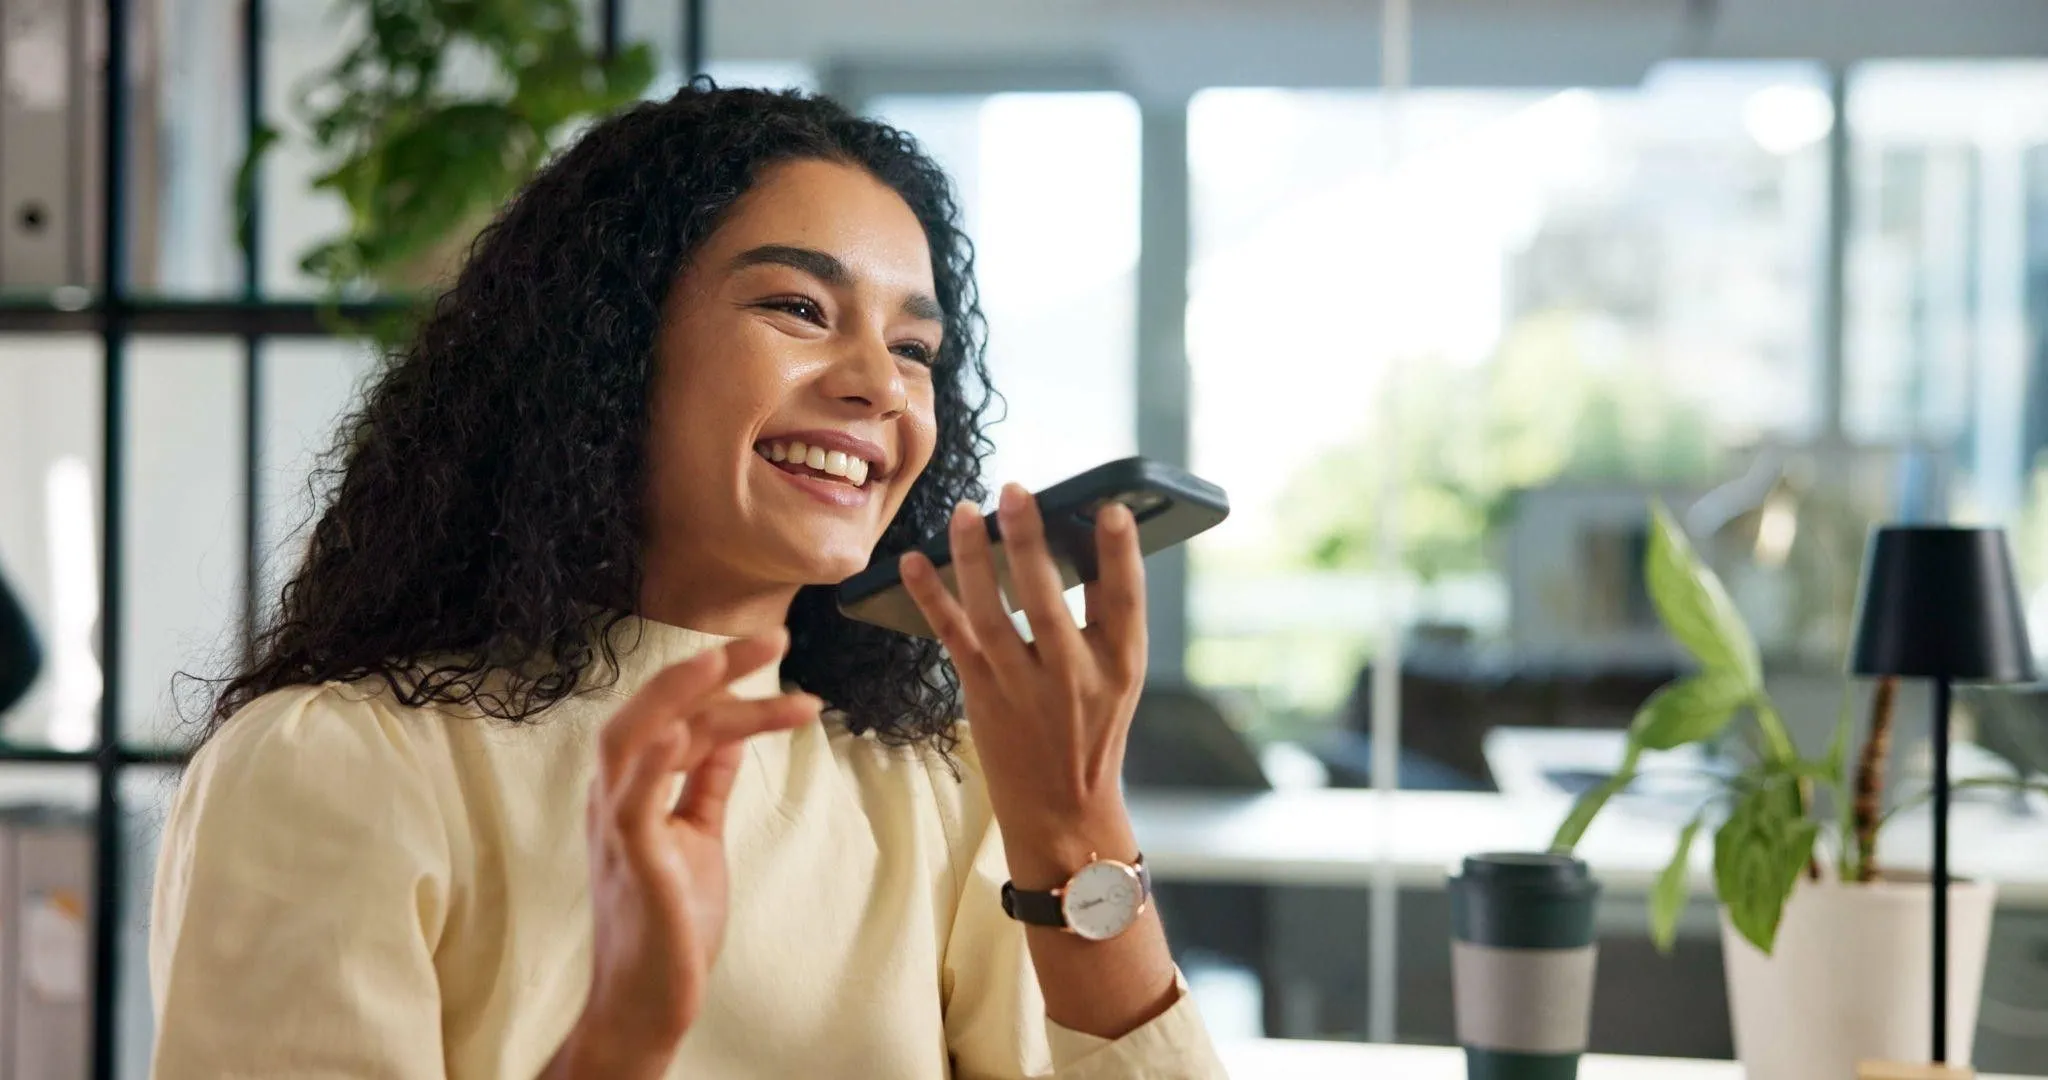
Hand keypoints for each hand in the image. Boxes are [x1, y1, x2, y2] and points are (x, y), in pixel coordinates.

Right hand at [548, 632, 820, 1078]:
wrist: (649, 1002)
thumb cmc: (670, 921)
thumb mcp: (698, 835)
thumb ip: (706, 782)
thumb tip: (731, 733)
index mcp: (633, 788)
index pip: (681, 716)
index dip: (729, 683)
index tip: (780, 654)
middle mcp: (615, 798)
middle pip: (650, 709)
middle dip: (708, 669)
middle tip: (773, 637)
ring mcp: (618, 829)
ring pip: (628, 739)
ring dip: (674, 694)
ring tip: (720, 658)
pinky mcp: (632, 865)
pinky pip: (632, 803)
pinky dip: (652, 761)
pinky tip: (684, 729)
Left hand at [898, 483, 1146, 883]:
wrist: (1063, 808)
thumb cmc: (1092, 724)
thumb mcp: (1120, 673)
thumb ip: (1106, 613)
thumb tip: (1082, 533)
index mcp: (1120, 665)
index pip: (1125, 602)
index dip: (1119, 555)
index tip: (1111, 508)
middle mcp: (1072, 679)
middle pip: (1046, 603)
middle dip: (1029, 543)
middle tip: (1014, 491)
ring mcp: (1022, 690)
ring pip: (991, 617)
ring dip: (974, 560)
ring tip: (965, 512)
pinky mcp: (982, 697)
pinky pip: (952, 639)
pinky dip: (930, 598)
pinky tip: (912, 561)